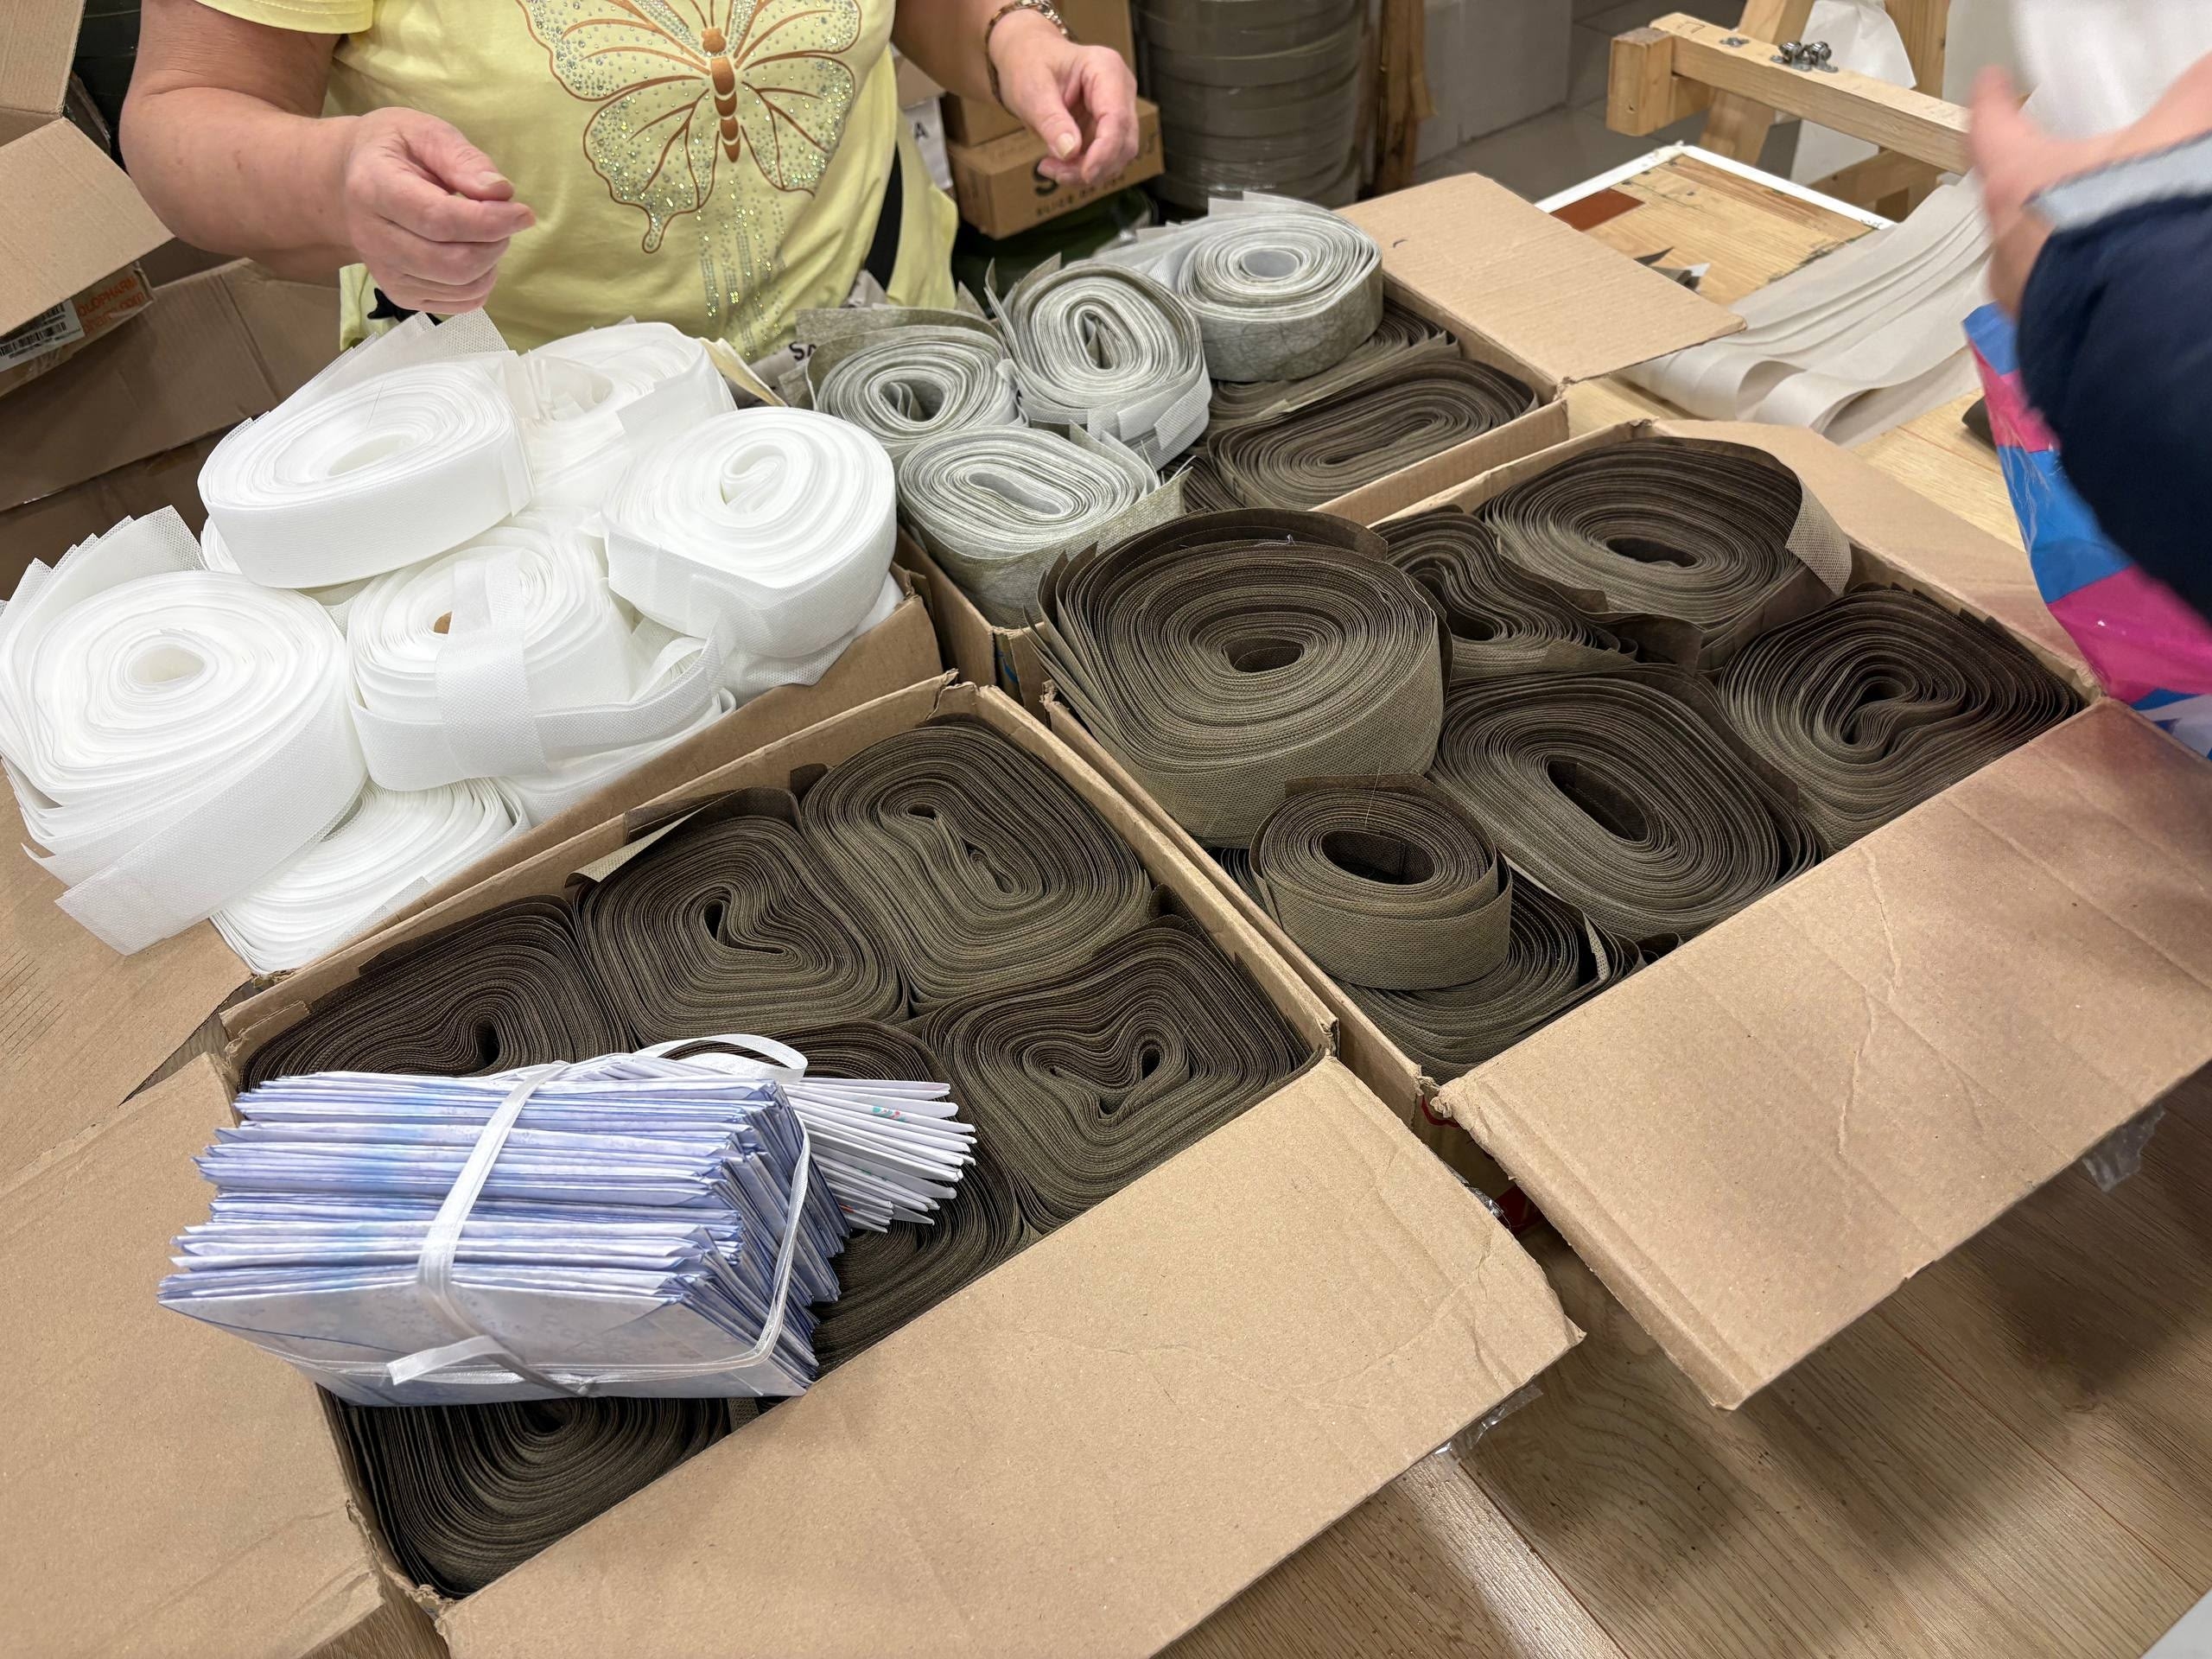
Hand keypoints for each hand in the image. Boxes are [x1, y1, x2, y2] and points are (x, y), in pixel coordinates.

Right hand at [338, 107, 534, 313]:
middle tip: (504, 219)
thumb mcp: (424, 132)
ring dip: (491, 262)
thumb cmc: (394, 151)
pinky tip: (473, 252)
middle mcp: (372, 238)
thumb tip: (500, 192)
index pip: (437, 220)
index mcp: (372, 188)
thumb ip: (462, 159)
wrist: (351, 181)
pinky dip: (481, 281)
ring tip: (486, 232)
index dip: (488, 222)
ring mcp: (385, 273)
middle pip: (452, 263)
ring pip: (460, 287)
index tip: (523, 213)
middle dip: (494, 243)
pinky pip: (459, 302)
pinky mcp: (401, 296)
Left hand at [989, 10, 1138, 187]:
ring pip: (1116, 156)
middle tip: (1056, 173)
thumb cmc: (1029, 64)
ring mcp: (1117, 110)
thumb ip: (1052, 120)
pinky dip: (1082, 169)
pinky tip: (1057, 165)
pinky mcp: (1108, 129)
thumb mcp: (1032, 90)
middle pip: (1123, 142)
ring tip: (1051, 167)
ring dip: (1086, 172)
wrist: (1027, 59)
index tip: (1085, 175)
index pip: (1117, 118)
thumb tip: (1070, 151)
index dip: (1105, 152)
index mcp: (1106, 69)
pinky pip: (1104, 159)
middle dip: (1093, 166)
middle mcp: (1120, 90)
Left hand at [1971, 58, 2211, 313]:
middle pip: (2006, 198)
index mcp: (2017, 182)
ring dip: (2053, 238)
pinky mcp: (2039, 333)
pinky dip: (2071, 279)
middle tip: (2053, 165)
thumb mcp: (2173, 140)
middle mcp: (2002, 242)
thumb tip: (2205, 77)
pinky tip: (2103, 274)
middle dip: (2033, 182)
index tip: (1992, 86)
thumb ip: (2190, 99)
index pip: (1990, 128)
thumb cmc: (2136, 224)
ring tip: (2089, 227)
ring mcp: (2016, 294)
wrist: (2141, 319)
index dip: (1994, 101)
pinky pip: (2050, 297)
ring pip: (2025, 254)